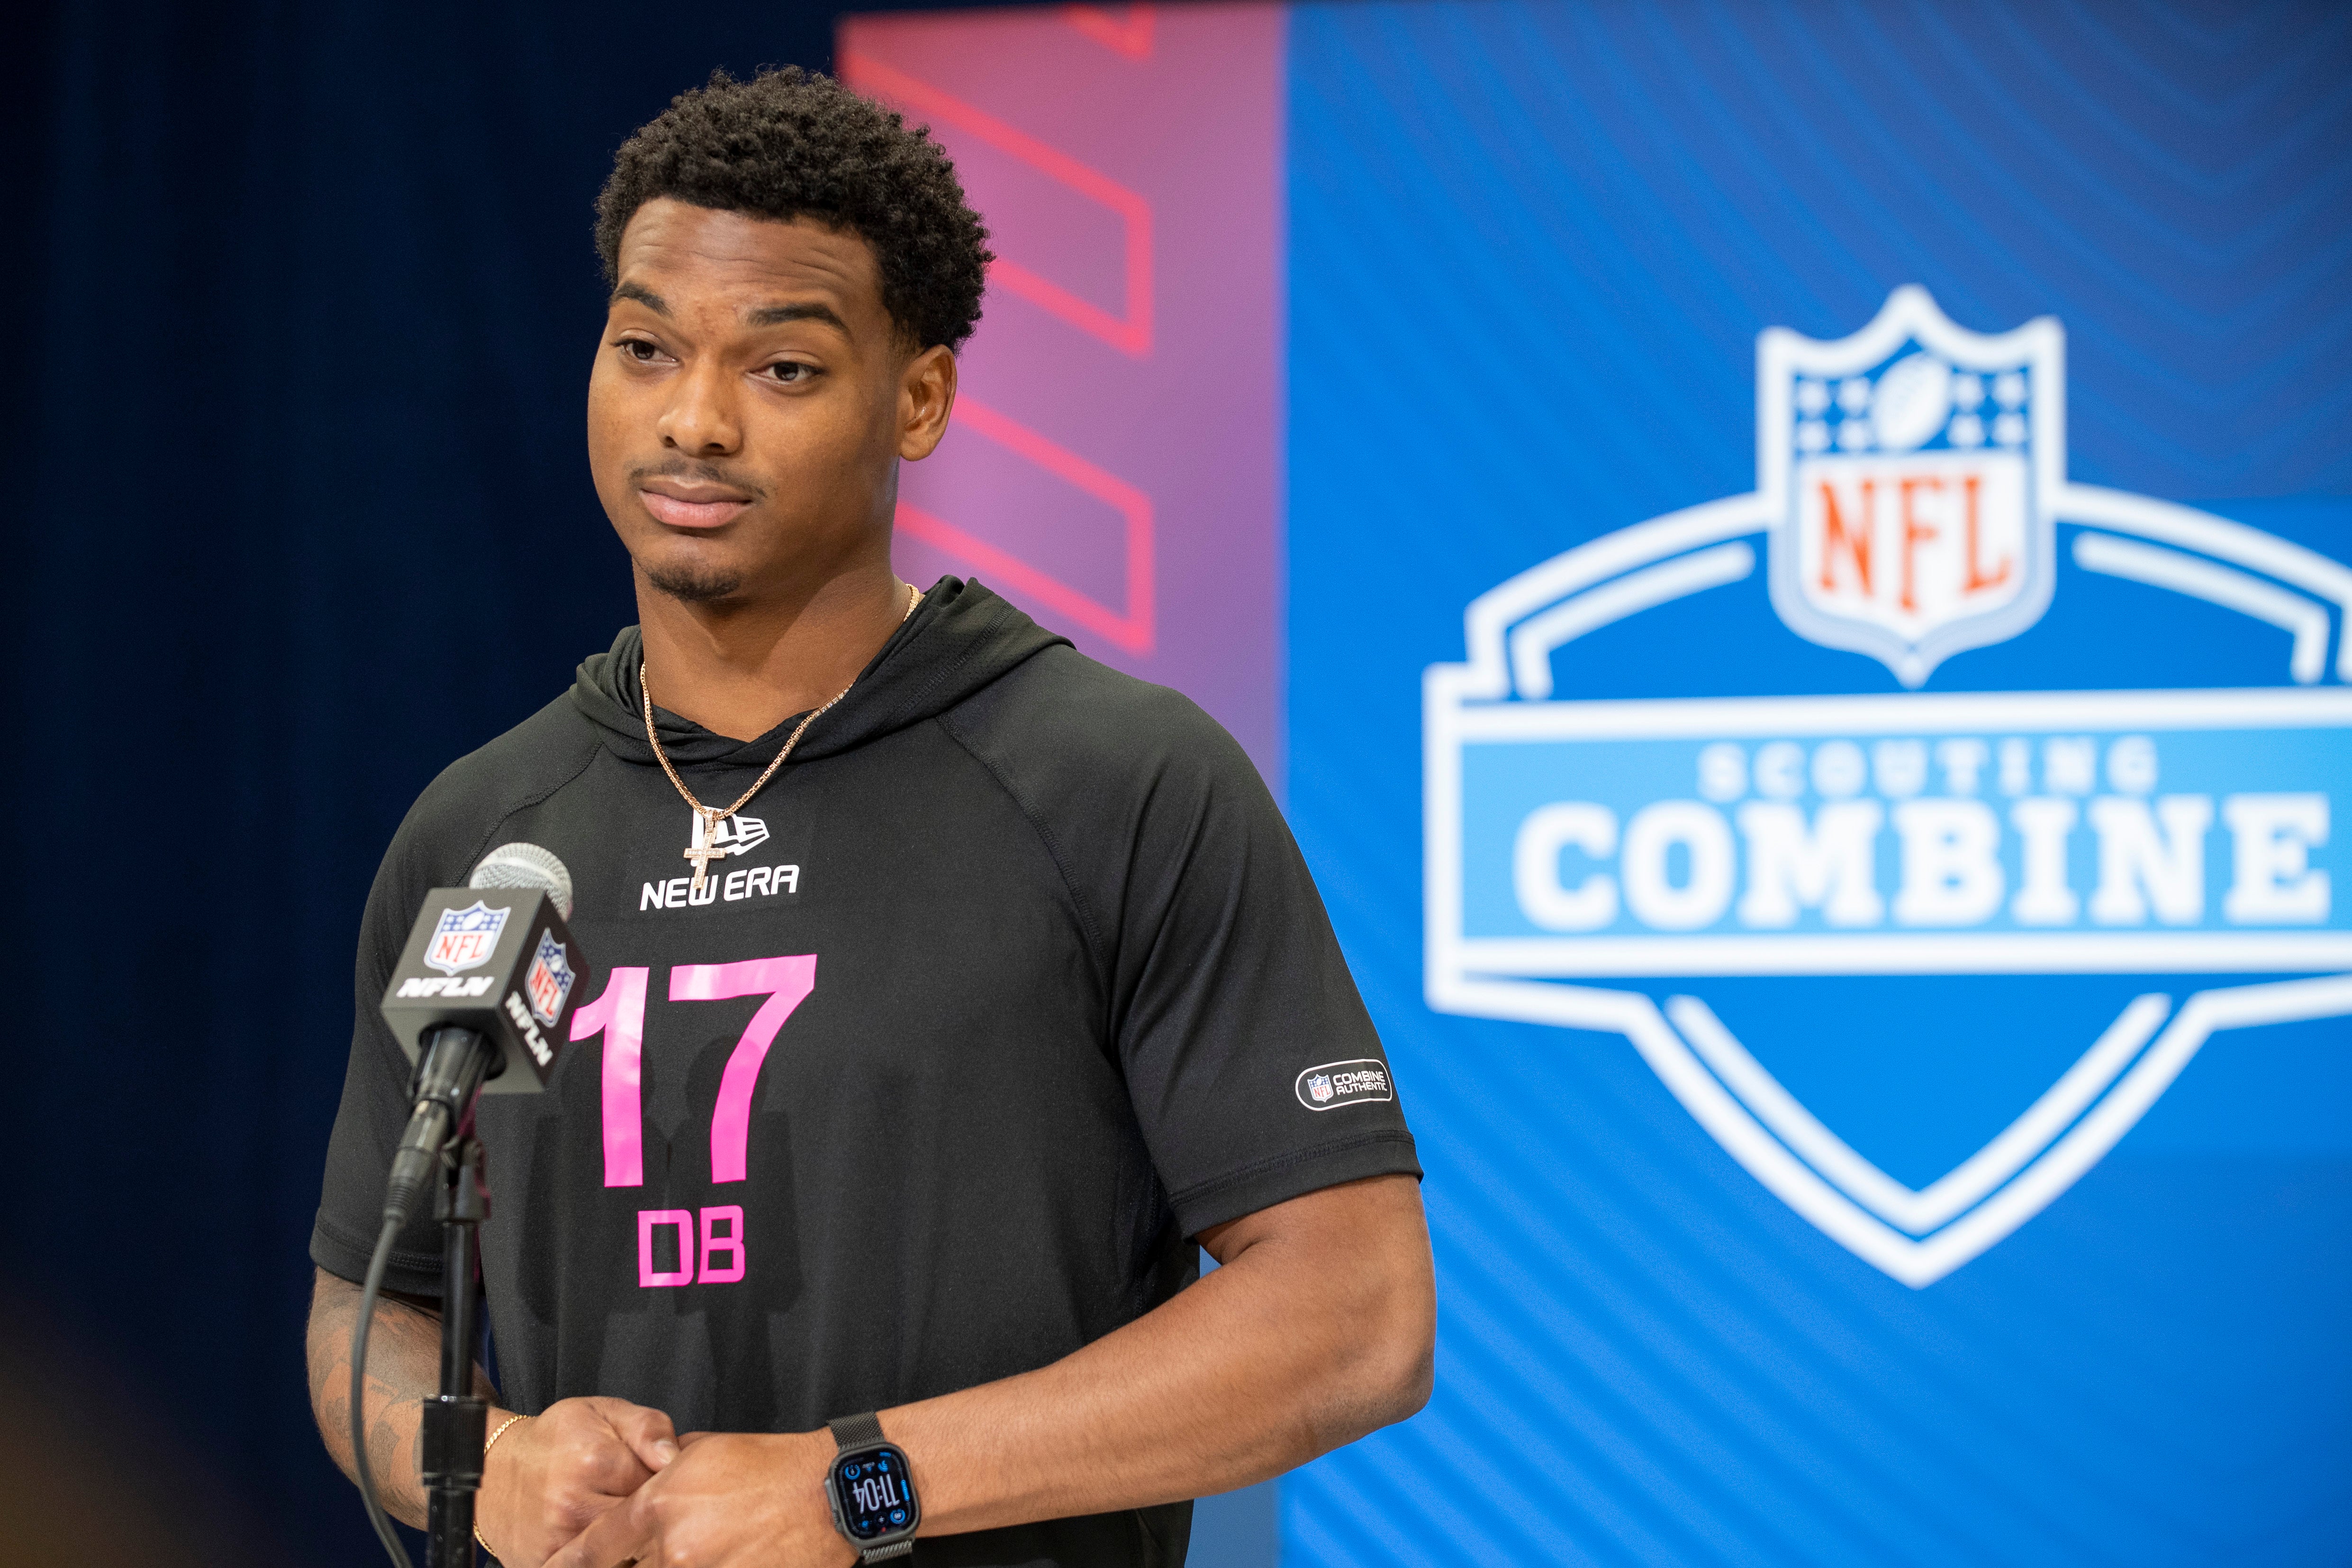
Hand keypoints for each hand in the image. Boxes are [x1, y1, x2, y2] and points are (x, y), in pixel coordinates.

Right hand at [478, 1397, 680, 1566]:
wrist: (494, 1470)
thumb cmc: (556, 1440)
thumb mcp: (604, 1412)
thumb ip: (648, 1427)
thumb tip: (674, 1456)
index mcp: (596, 1461)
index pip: (661, 1483)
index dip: (668, 1481)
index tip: (660, 1476)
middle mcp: (575, 1505)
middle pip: (643, 1522)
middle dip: (651, 1512)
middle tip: (642, 1498)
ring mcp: (559, 1542)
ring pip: (623, 1550)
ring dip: (631, 1538)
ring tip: (621, 1515)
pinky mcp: (548, 1565)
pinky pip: (595, 1566)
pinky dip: (607, 1556)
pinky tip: (604, 1538)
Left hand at [544, 1429, 853, 1567]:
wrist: (828, 1492)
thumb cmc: (771, 1465)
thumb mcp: (706, 1451)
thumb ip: (664, 1472)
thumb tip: (644, 1482)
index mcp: (659, 1506)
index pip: (591, 1549)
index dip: (567, 1565)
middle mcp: (673, 1548)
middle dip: (628, 1566)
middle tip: (648, 1554)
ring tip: (695, 1551)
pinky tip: (720, 1560)